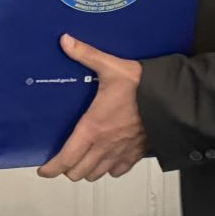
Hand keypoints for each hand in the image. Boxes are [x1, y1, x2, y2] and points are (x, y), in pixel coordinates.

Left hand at [37, 34, 146, 181]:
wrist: (171, 99)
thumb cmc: (140, 85)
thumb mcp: (110, 66)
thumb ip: (85, 54)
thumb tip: (66, 41)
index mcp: (92, 127)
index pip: (66, 159)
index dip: (52, 168)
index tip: (44, 169)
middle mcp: (104, 145)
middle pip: (78, 172)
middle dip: (68, 168)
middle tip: (64, 157)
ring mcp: (120, 152)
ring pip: (96, 174)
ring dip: (87, 169)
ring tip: (83, 157)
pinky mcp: (136, 154)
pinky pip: (118, 171)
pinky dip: (110, 168)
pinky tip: (108, 157)